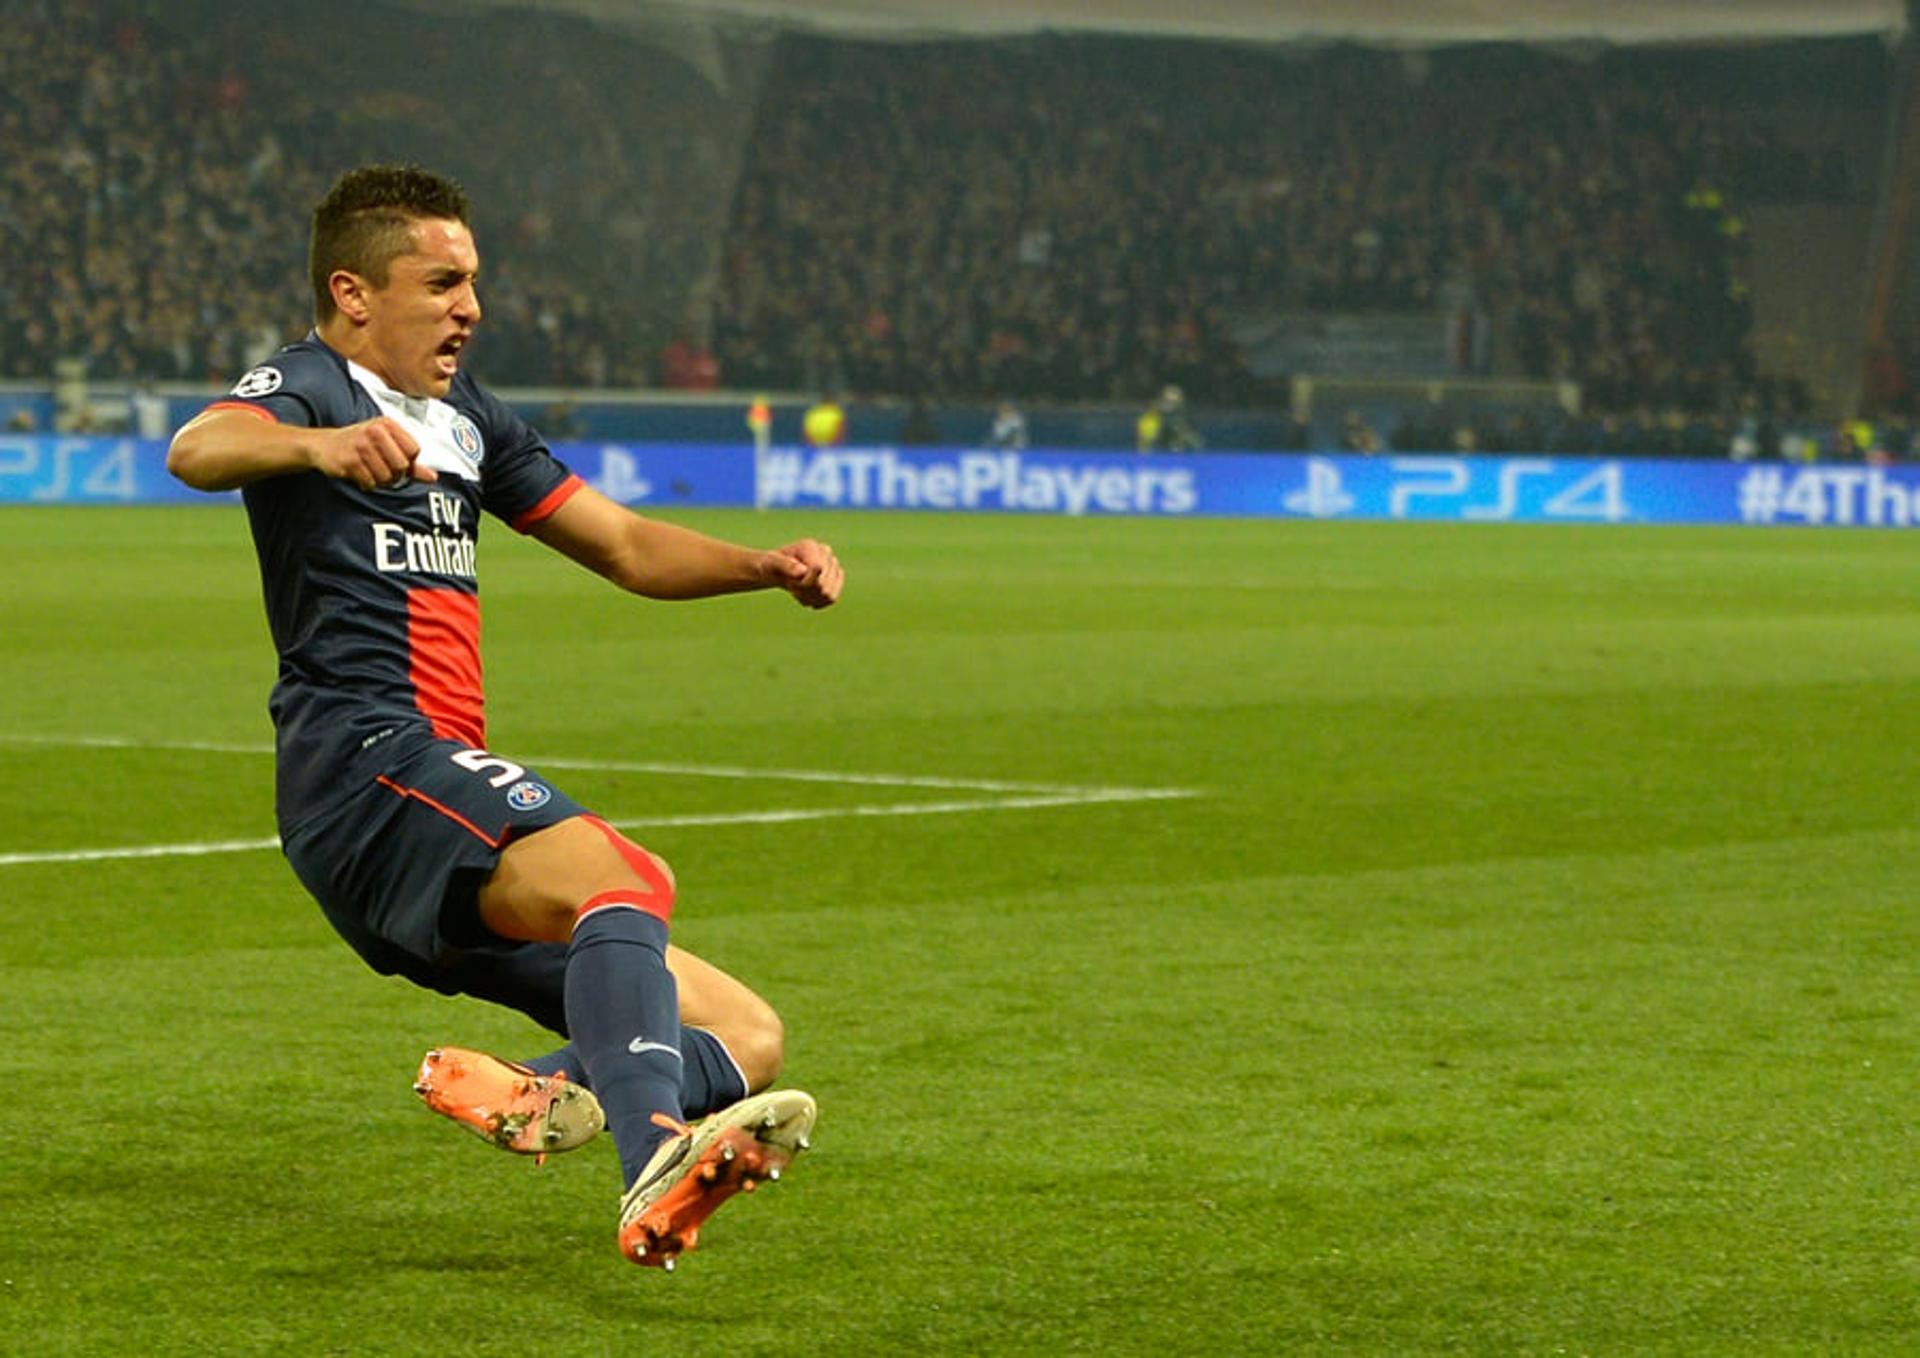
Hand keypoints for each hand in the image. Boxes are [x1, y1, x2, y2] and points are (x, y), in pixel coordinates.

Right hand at [311, 417, 436, 487]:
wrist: (323, 444)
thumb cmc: (361, 445)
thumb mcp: (387, 446)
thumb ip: (412, 462)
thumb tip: (434, 478)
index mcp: (387, 424)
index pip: (414, 450)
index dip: (409, 462)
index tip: (396, 461)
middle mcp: (374, 431)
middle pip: (402, 465)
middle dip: (395, 474)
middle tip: (383, 470)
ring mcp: (360, 445)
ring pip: (386, 476)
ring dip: (380, 480)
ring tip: (370, 471)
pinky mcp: (348, 460)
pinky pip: (370, 482)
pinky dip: (367, 483)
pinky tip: (359, 474)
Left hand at [766, 539, 841, 608]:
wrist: (777, 571)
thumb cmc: (771, 566)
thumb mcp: (771, 564)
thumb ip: (785, 565)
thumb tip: (802, 571)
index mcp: (811, 546)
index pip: (817, 569)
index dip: (802, 582)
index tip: (789, 580)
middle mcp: (826, 553)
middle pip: (823, 585)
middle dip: (804, 592)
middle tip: (791, 585)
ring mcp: (833, 566)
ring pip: (828, 594)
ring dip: (809, 598)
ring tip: (799, 590)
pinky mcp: (836, 579)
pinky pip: (831, 599)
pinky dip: (817, 602)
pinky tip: (806, 597)